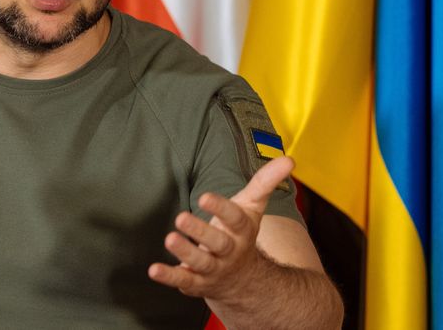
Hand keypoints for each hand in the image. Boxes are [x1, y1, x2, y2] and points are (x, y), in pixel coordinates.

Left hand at [147, 156, 294, 307]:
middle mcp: (229, 251)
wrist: (244, 281)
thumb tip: (289, 159)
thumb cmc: (241, 234)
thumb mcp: (252, 207)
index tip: (204, 197)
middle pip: (218, 243)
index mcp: (242, 231)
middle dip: (200, 231)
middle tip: (180, 218)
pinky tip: (154, 270)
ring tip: (170, 239)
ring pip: (200, 262)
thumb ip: (265, 182)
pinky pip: (183, 280)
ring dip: (184, 252)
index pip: (235, 218)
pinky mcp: (197, 282)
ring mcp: (214, 269)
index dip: (220, 207)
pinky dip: (169, 276)